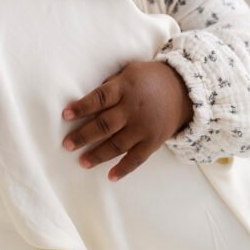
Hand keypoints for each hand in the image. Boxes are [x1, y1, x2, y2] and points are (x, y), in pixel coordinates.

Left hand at [61, 61, 193, 180]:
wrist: (184, 90)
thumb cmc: (149, 79)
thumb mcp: (130, 72)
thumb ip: (111, 85)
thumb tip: (87, 101)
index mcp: (125, 88)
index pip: (99, 98)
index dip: (82, 107)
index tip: (65, 115)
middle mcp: (133, 109)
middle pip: (104, 124)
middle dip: (83, 135)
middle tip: (67, 144)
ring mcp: (144, 127)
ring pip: (117, 144)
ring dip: (98, 155)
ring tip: (82, 162)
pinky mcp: (154, 141)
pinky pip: (137, 158)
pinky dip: (124, 169)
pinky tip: (111, 176)